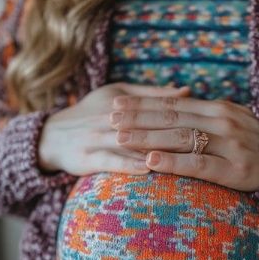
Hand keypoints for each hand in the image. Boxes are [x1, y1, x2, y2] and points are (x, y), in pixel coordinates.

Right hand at [38, 82, 190, 175]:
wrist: (50, 137)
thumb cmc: (90, 114)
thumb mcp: (117, 95)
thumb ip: (152, 95)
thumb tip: (187, 92)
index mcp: (121, 101)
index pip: (155, 104)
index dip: (183, 110)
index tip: (209, 117)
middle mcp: (110, 117)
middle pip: (148, 122)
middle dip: (177, 129)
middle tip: (205, 138)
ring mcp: (97, 138)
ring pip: (131, 141)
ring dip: (156, 146)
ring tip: (184, 154)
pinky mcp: (87, 158)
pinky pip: (110, 161)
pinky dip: (129, 164)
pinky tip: (148, 167)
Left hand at [109, 93, 258, 191]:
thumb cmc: (256, 143)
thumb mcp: (232, 122)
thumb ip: (203, 116)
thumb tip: (172, 106)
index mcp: (218, 109)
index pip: (172, 104)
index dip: (142, 104)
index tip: (116, 104)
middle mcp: (223, 122)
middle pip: (172, 117)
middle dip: (137, 118)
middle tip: (108, 119)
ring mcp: (230, 145)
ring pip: (181, 138)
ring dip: (148, 137)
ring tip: (121, 138)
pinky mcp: (235, 169)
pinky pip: (199, 164)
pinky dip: (174, 162)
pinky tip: (151, 161)